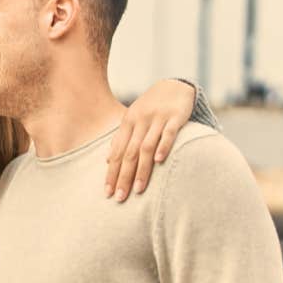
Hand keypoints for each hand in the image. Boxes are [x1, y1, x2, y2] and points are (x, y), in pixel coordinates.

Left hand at [105, 80, 194, 201]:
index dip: (111, 173)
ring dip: (141, 170)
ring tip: (138, 189)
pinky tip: (158, 162)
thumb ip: (121, 138)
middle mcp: (139, 122)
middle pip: (129, 154)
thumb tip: (107, 159)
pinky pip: (168, 133)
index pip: (116, 153)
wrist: (174, 85)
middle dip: (123, 177)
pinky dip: (163, 147)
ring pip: (146, 147)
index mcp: (127, 124)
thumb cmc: (151, 107)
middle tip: (120, 198)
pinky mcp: (175, 117)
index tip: (107, 193)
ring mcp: (157, 119)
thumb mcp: (133, 120)